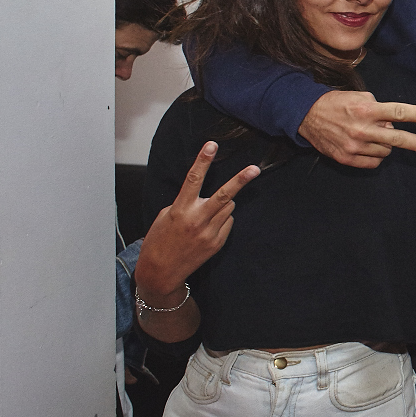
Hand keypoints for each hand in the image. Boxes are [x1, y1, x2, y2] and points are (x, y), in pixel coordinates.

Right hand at [135, 141, 259, 296]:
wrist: (161, 271)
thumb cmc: (160, 240)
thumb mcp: (166, 216)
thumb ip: (186, 203)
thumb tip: (206, 196)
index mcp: (181, 209)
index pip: (193, 180)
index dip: (202, 161)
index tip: (211, 145)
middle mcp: (197, 220)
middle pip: (224, 195)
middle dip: (240, 180)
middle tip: (255, 169)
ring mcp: (209, 233)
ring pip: (228, 207)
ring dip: (222, 205)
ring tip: (205, 214)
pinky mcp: (217, 243)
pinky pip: (227, 222)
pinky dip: (221, 220)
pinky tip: (206, 229)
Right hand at [299, 90, 415, 168]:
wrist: (307, 116)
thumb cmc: (337, 103)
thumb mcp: (359, 97)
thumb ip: (380, 108)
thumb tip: (395, 122)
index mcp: (367, 110)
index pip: (399, 113)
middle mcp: (363, 129)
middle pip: (399, 138)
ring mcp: (355, 146)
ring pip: (387, 151)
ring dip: (387, 144)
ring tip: (375, 135)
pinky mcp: (348, 159)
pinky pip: (374, 162)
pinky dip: (376, 155)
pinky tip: (368, 146)